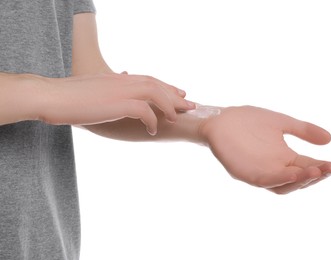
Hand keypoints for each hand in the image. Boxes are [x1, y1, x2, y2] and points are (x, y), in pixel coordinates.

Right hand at [37, 73, 194, 134]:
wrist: (51, 96)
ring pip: (156, 93)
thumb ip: (108, 89)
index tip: (178, 93)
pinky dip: (152, 119)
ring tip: (177, 118)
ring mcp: (121, 90)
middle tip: (190, 104)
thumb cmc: (69, 96)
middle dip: (176, 95)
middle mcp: (123, 81)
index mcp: (118, 78)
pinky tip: (153, 130)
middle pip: (157, 84)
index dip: (166, 86)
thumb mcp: (93, 89)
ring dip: (169, 105)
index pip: (149, 79)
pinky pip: (144, 110)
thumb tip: (117, 90)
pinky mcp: (117, 103)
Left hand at [199, 106, 330, 193]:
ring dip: (300, 180)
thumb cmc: (248, 121)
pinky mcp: (244, 173)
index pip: (308, 167)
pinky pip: (263, 181)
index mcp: (284, 158)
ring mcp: (259, 173)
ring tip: (316, 171)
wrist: (221, 118)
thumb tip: (329, 139)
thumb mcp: (281, 123)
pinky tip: (292, 173)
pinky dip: (279, 179)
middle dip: (316, 176)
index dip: (324, 169)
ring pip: (283, 185)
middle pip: (299, 180)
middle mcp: (273, 169)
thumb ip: (302, 130)